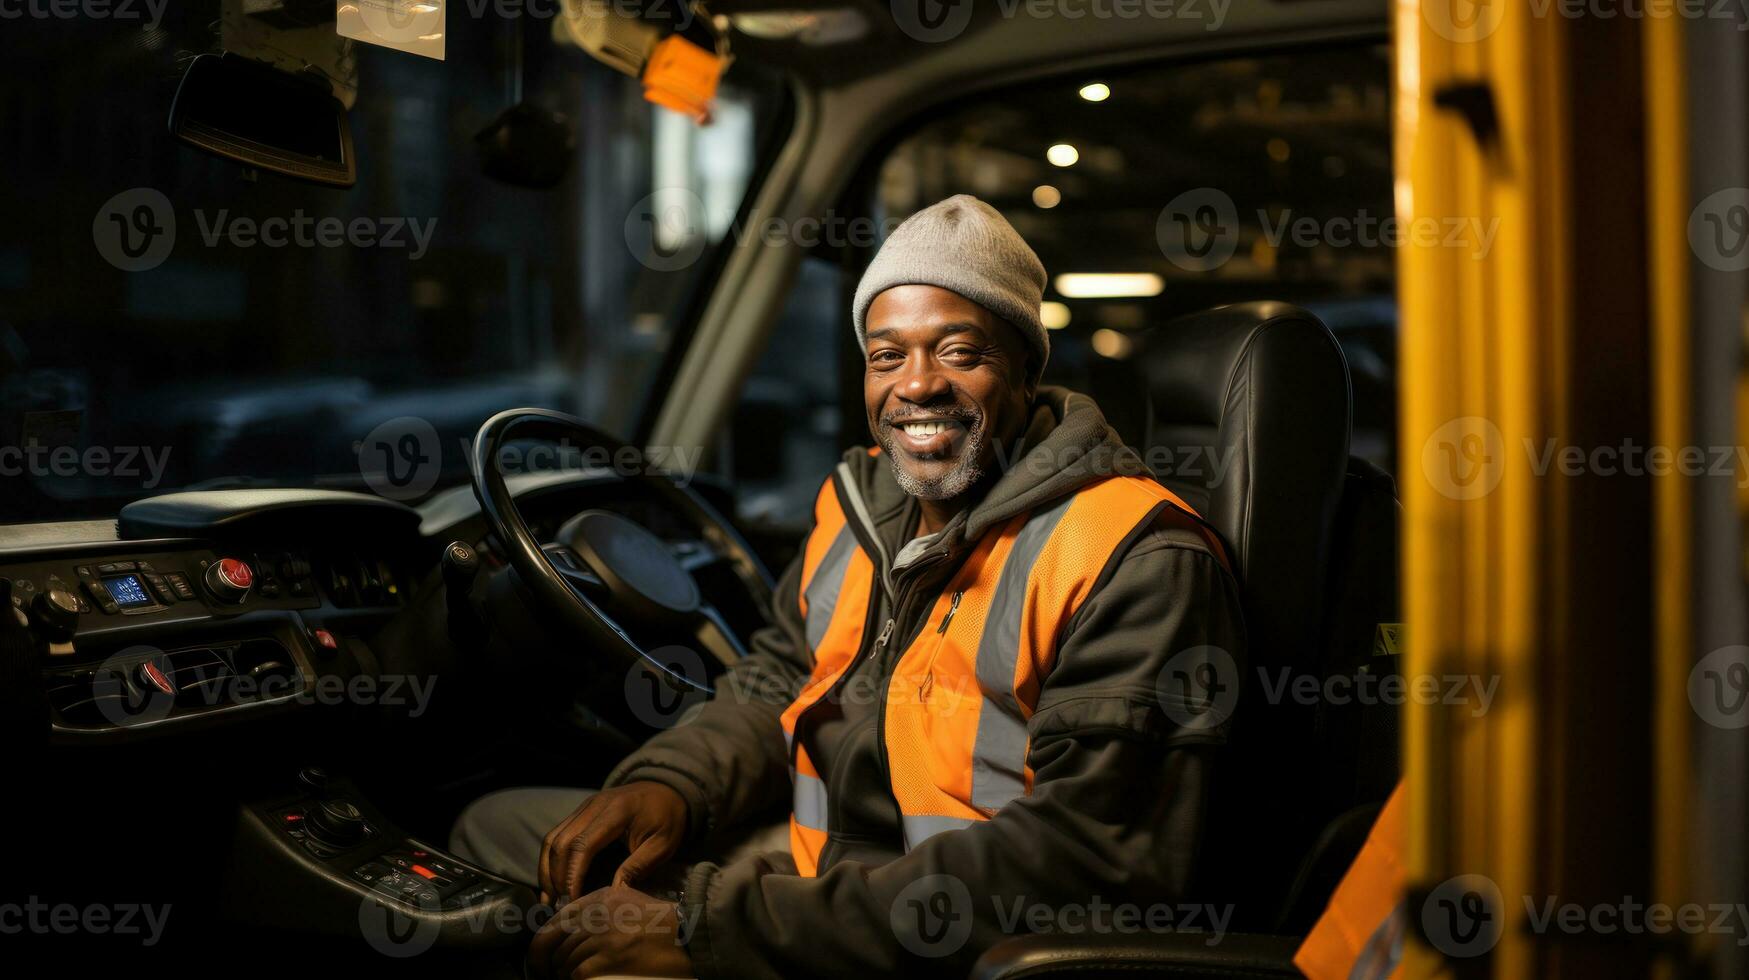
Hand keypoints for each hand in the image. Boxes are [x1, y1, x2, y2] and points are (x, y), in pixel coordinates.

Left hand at [529, 885, 693, 978]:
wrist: (689, 935)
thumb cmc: (663, 925)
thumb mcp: (629, 902)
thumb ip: (601, 909)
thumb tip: (572, 932)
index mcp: (600, 897)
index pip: (555, 920)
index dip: (543, 944)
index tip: (542, 960)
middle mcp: (597, 911)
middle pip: (552, 940)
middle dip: (542, 962)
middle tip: (544, 976)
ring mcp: (603, 933)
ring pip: (563, 960)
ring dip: (562, 976)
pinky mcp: (610, 955)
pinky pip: (576, 974)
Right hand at [538, 782, 688, 902]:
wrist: (667, 790)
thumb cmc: (667, 819)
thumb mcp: (663, 844)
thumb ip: (638, 866)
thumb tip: (612, 893)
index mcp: (617, 811)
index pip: (583, 845)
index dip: (573, 876)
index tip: (572, 902)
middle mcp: (593, 805)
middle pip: (561, 842)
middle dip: (555, 877)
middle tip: (558, 906)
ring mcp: (583, 807)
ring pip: (552, 838)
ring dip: (547, 870)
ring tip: (549, 900)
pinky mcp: (579, 812)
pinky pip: (556, 835)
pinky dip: (550, 860)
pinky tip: (552, 882)